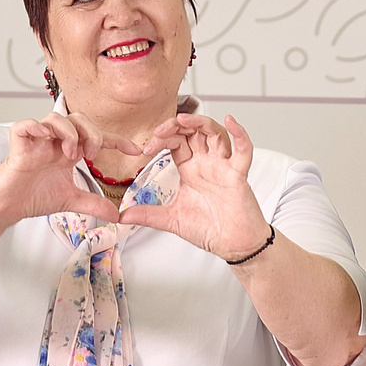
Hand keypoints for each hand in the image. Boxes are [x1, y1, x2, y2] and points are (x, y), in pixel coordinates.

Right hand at [0, 112, 121, 224]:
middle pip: (78, 119)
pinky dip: (36, 127)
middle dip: (91, 132)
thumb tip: (118, 215)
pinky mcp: (18, 145)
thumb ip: (94, 204)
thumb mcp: (71, 200)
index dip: (118, 141)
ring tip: (70, 154)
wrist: (8, 206)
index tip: (136, 151)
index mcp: (68, 151)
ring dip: (68, 132)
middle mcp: (54, 142)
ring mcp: (36, 141)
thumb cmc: (34, 196)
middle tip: (91, 154)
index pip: (97, 137)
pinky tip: (44, 139)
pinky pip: (25, 125)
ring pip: (55, 118)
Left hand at [116, 113, 272, 260]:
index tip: (146, 148)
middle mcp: (207, 164)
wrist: (233, 245)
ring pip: (215, 133)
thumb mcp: (172, 219)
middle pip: (193, 131)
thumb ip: (147, 214)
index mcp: (191, 170)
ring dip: (200, 122)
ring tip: (184, 119)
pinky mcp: (239, 175)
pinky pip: (243, 151)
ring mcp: (223, 167)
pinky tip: (230, 122)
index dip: (161, 138)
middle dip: (176, 126)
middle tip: (160, 131)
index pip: (176, 142)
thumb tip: (122, 216)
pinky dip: (240, 135)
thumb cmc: (211, 229)